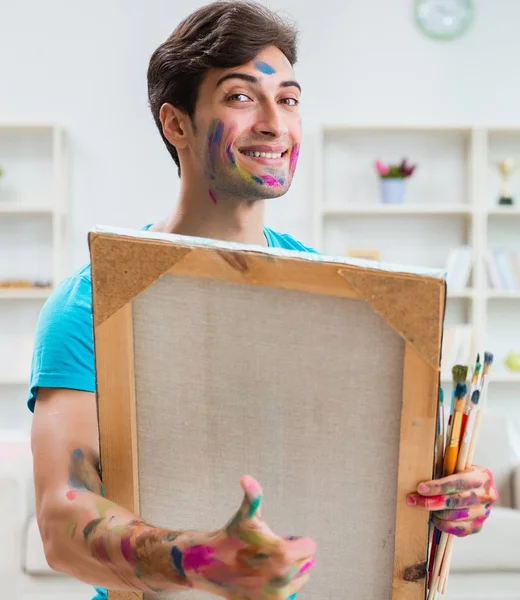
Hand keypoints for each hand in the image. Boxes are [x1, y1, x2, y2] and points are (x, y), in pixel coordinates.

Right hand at [174, 475, 315, 598]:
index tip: (278, 539)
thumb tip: (246, 478)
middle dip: (292, 555)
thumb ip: (253, 496)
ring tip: (265, 564)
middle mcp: (285, 578)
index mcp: (284, 554)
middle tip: (269, 551)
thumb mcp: (246, 515)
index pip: (310, 546)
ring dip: (288, 571)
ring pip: (299, 579)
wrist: (210, 564)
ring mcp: (278, 595)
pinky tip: (263, 578)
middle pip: (306, 562)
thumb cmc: (232, 536)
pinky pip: (289, 594)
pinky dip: (281, 586)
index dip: (296, 540)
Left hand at [406, 465, 497, 536]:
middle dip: (431, 502)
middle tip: (413, 500)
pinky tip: (433, 517)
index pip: (459, 482)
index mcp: (482, 476)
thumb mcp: (455, 466)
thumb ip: (443, 469)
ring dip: (435, 513)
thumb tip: (421, 479)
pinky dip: (443, 525)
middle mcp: (487, 495)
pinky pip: (458, 530)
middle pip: (456, 502)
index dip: (438, 486)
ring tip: (421, 507)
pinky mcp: (478, 526)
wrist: (473, 487)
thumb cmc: (458, 474)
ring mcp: (484, 513)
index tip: (421, 488)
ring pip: (455, 516)